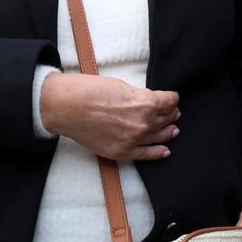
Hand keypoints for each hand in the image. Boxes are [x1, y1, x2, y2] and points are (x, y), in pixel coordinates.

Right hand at [39, 73, 179, 160]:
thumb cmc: (91, 91)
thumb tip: (148, 102)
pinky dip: (158, 152)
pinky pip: (147, 155)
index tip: (172, 99)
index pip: (169, 101)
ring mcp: (134, 140)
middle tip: (174, 113)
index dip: (172, 99)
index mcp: (146, 103)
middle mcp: (144, 123)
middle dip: (171, 114)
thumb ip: (139, 96)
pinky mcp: (122, 152)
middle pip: (166, 118)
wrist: (68, 108)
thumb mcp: (122, 86)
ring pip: (159, 136)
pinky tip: (165, 151)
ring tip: (173, 130)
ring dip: (168, 132)